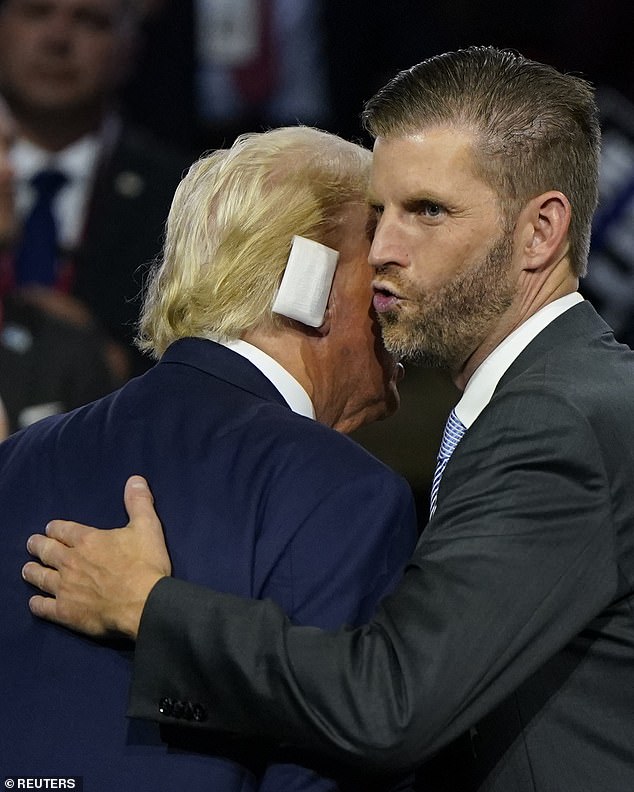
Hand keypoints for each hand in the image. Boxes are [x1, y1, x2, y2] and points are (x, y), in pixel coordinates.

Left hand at [22, 476, 170, 639]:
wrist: (144, 603)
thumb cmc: (146, 565)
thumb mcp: (147, 527)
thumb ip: (139, 502)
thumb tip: (135, 479)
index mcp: (88, 540)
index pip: (64, 530)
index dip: (56, 528)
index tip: (50, 528)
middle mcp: (71, 562)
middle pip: (47, 551)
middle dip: (38, 545)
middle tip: (32, 543)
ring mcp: (65, 588)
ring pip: (41, 577)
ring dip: (32, 571)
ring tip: (27, 569)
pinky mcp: (66, 612)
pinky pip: (44, 607)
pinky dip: (37, 603)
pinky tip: (34, 601)